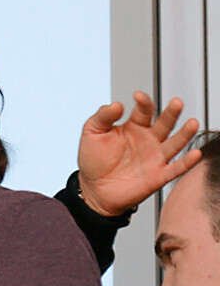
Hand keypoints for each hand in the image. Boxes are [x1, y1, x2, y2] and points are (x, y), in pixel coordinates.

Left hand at [77, 91, 200, 215]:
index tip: (138, 96)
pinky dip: (186, 162)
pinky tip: (194, 154)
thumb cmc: (93, 160)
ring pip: (175, 143)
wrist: (93, 189)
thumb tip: (116, 104)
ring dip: (185, 133)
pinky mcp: (158, 175)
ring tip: (192, 123)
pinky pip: (176, 168)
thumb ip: (102, 116)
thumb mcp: (92, 132)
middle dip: (171, 113)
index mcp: (134, 126)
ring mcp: (155, 157)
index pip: (144, 110)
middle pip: (165, 123)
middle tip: (176, 103)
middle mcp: (148, 140)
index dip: (143, 102)